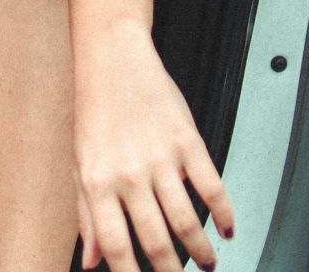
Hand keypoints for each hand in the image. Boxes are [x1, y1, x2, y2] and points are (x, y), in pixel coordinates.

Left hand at [72, 28, 234, 271]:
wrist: (112, 58)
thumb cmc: (94, 110)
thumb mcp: (80, 162)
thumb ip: (87, 215)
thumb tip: (90, 260)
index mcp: (98, 182)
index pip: (115, 245)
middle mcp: (129, 174)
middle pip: (156, 241)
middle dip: (172, 270)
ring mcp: (161, 158)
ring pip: (188, 220)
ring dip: (202, 250)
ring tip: (208, 262)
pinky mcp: (188, 141)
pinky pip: (212, 186)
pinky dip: (225, 213)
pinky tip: (228, 228)